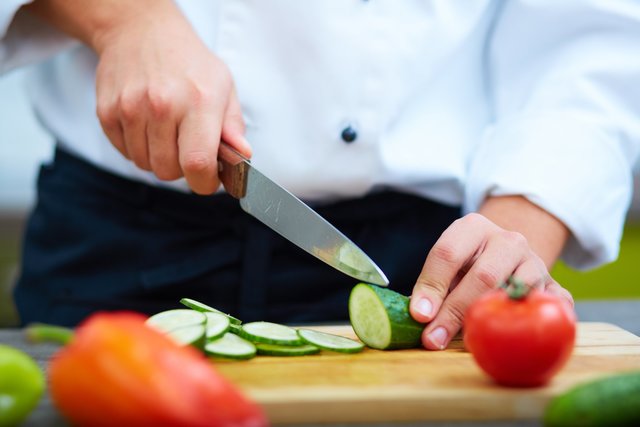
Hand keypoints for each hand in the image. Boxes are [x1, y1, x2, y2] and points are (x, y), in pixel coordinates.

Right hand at [93, 3, 248, 193]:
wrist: (140, 31)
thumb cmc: (189, 63)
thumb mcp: (224, 87)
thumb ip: (233, 127)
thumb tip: (242, 156)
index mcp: (199, 101)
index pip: (197, 164)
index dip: (204, 183)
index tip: (208, 179)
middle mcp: (163, 105)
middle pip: (168, 171)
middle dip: (182, 169)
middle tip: (187, 146)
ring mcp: (131, 108)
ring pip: (145, 165)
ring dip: (159, 158)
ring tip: (167, 132)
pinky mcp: (107, 112)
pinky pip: (125, 153)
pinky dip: (138, 148)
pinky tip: (147, 126)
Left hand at [409, 199, 573, 350]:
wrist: (508, 254)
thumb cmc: (468, 264)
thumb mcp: (448, 265)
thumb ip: (434, 287)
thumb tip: (420, 317)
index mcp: (473, 228)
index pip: (448, 254)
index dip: (432, 286)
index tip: (420, 315)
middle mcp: (508, 240)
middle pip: (484, 275)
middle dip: (455, 310)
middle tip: (435, 338)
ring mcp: (534, 262)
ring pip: (519, 289)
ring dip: (494, 317)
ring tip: (472, 338)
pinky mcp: (554, 285)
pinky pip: (553, 303)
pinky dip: (540, 318)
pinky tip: (523, 334)